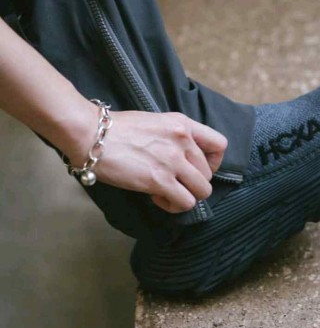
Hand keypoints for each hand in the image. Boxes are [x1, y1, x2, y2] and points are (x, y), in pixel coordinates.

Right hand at [65, 110, 227, 213]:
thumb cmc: (117, 129)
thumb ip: (175, 136)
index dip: (213, 162)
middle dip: (193, 183)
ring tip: (166, 192)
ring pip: (202, 191)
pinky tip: (158, 197)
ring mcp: (173, 161)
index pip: (220, 145)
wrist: (91, 133)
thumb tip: (184, 159)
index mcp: (183, 124)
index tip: (197, 168)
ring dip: (186, 196)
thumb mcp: (156, 122)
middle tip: (173, 183)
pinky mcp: (160, 180)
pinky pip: (185, 202)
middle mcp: (183, 141)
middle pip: (209, 174)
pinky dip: (174, 206)